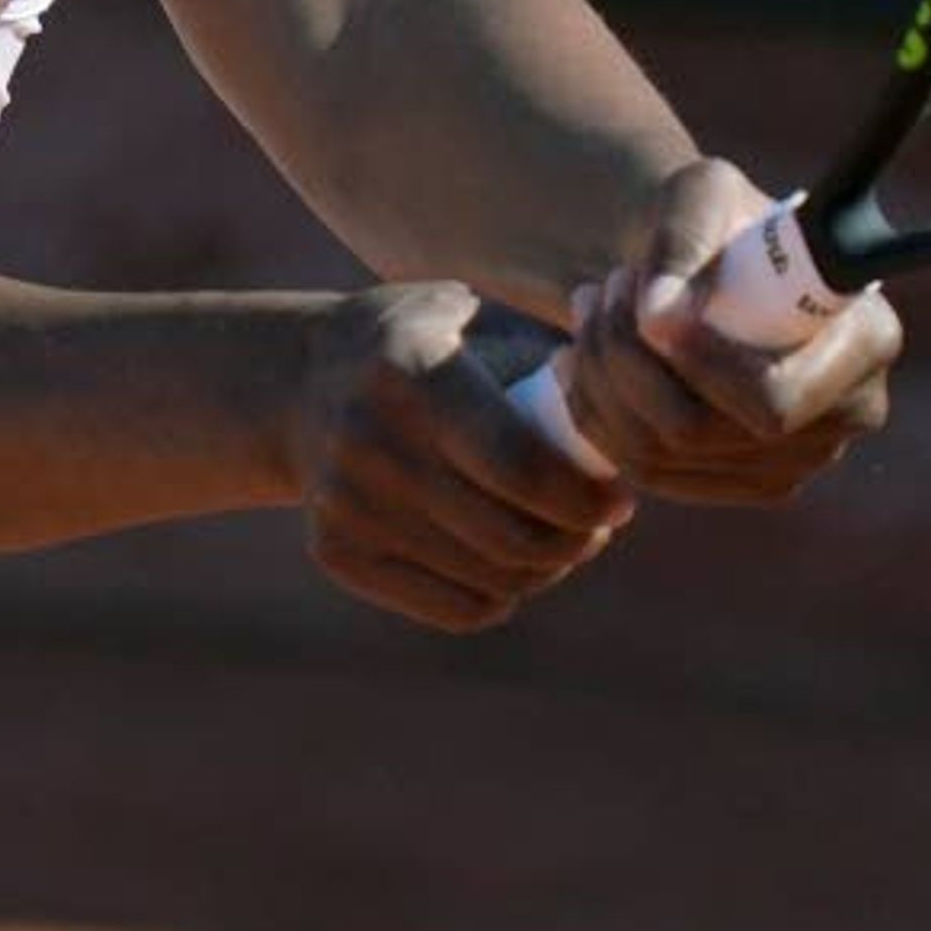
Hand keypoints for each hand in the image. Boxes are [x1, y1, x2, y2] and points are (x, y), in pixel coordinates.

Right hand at [294, 281, 634, 630]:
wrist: (302, 379)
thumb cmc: (428, 342)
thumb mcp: (482, 321)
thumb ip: (551, 363)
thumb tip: (629, 418)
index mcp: (411, 372)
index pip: (520, 464)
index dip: (587, 496)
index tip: (621, 498)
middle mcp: (369, 441)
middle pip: (512, 535)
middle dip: (579, 539)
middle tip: (600, 522)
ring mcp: (345, 504)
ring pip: (492, 581)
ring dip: (546, 568)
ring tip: (561, 535)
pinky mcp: (336, 551)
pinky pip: (457, 609)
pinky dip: (502, 595)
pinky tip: (509, 558)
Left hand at [556, 159, 900, 504]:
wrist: (706, 268)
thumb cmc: (718, 222)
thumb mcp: (701, 194)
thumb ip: (682, 238)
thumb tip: (656, 316)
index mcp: (867, 340)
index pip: (775, 400)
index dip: (700, 366)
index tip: (644, 311)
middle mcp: (844, 418)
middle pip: (699, 432)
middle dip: (625, 359)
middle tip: (600, 288)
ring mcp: (793, 464)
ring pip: (657, 454)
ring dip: (600, 375)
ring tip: (592, 306)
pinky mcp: (736, 484)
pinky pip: (643, 471)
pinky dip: (595, 411)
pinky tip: (582, 355)